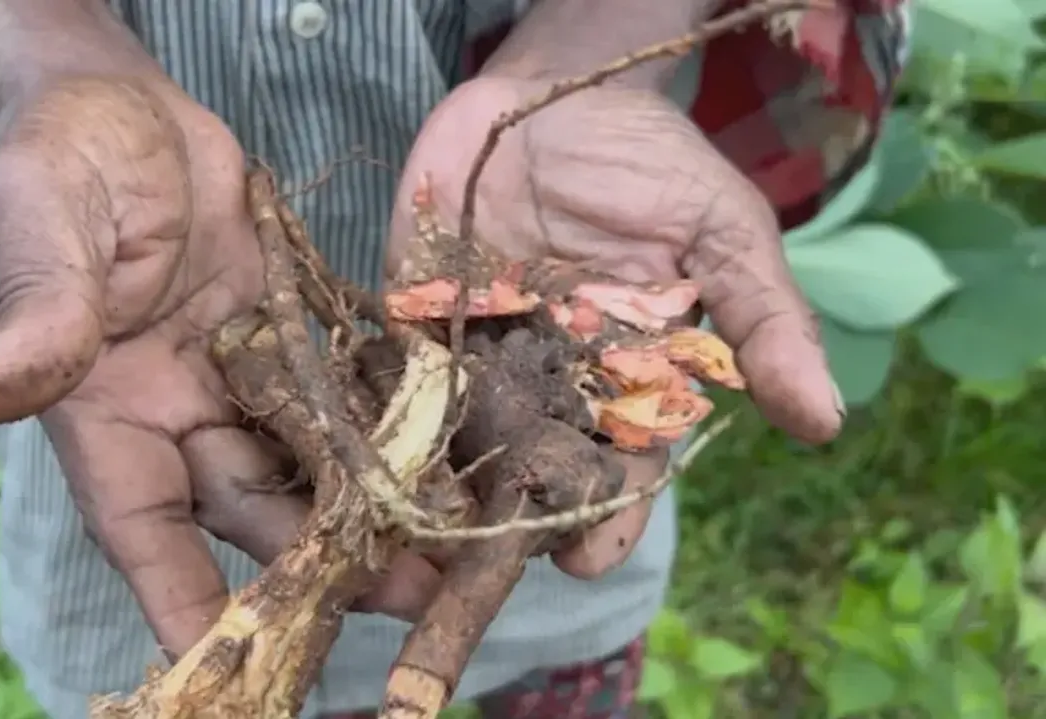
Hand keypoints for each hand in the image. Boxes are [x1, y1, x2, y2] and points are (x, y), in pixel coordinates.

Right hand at [0, 75, 437, 655]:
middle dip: (326, 561)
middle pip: (254, 508)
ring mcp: (240, 374)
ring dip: (377, 500)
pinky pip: (346, 382)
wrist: (123, 101)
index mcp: (104, 413)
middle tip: (411, 600)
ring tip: (453, 544)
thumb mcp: (40, 226)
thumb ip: (36, 312)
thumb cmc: (58, 157)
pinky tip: (452, 446)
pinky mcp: (290, 329)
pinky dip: (394, 415)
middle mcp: (177, 413)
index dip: (186, 602)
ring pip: (313, 457)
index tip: (236, 672)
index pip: (144, 530)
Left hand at [389, 78, 843, 577]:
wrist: (553, 95)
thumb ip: (762, 321)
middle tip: (469, 588)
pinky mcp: (413, 321)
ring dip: (428, 499)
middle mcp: (547, 389)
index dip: (606, 518)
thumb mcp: (722, 232)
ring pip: (453, 447)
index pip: (619, 470)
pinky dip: (375, 422)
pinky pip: (392, 381)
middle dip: (500, 534)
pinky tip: (353, 463)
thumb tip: (827, 419)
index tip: (587, 557)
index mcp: (623, 384)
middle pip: (526, 479)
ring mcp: (475, 359)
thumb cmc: (651, 165)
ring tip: (400, 547)